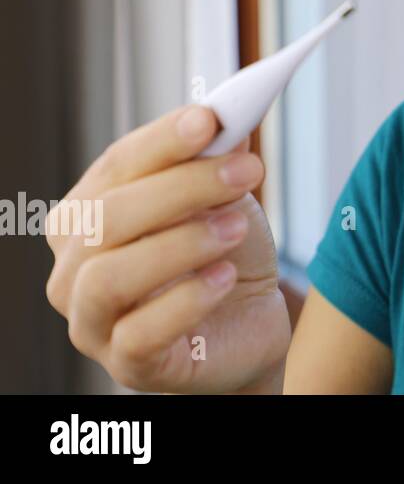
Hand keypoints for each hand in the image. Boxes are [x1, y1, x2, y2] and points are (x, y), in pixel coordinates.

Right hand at [45, 105, 289, 391]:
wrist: (250, 322)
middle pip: (108, 217)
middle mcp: (73, 269)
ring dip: (181, 243)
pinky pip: (138, 334)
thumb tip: (225, 119)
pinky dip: (186, 300)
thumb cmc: (224, 253)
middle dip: (183, 187)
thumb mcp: (226, 199)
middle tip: (247, 171)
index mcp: (88, 215)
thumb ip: (219, 158)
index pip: (115, 166)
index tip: (211, 120)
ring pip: (108, 276)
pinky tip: (224, 278)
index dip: (162, 140)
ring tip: (237, 226)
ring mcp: (91, 322)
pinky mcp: (126, 365)